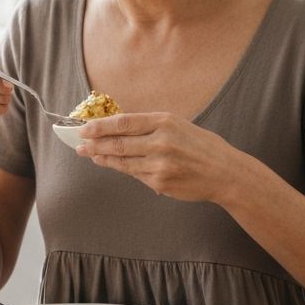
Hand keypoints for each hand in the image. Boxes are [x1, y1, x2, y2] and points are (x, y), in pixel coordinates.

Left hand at [73, 111, 238, 201]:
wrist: (224, 172)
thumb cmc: (200, 145)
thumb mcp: (178, 125)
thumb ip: (150, 126)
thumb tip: (116, 127)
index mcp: (165, 122)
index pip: (124, 122)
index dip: (100, 126)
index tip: (84, 128)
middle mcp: (161, 142)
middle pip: (118, 143)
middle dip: (95, 143)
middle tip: (79, 144)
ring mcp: (160, 164)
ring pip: (122, 161)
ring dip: (103, 158)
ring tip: (89, 154)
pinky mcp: (160, 182)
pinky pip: (134, 174)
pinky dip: (119, 168)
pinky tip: (110, 164)